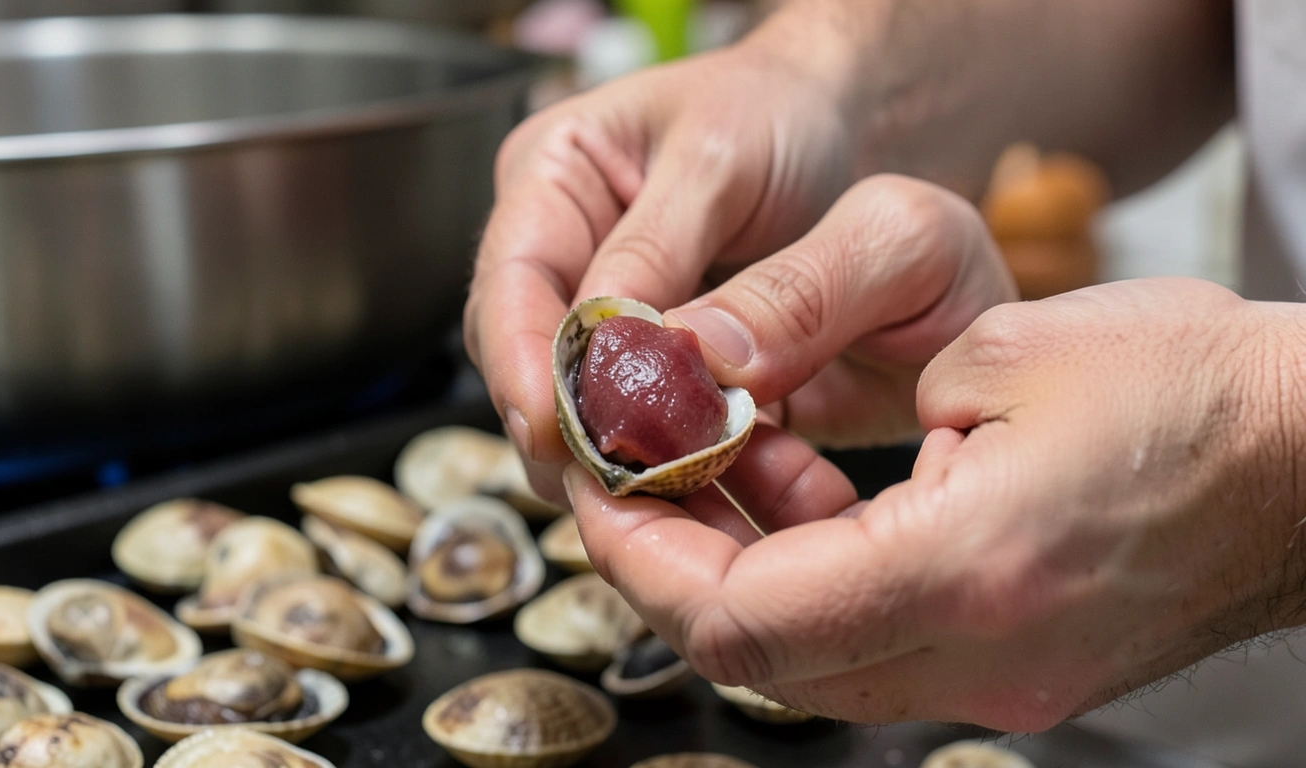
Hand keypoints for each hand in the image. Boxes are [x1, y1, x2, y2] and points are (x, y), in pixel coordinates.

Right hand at [465, 37, 859, 501]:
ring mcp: (601, 306)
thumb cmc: (772, 112)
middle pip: (526, 353)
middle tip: (603, 479)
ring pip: (576, 397)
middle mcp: (560, 248)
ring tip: (650, 494)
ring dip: (609, 449)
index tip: (551, 426)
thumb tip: (621, 340)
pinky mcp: (650, 356)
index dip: (522, 361)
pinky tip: (696, 483)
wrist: (835, 124)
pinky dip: (663, 452)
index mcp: (552, 178)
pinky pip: (639, 416)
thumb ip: (662, 243)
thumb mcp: (719, 156)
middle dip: (561, 421)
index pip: (510, 280)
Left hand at [570, 276, 1305, 731]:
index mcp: (963, 576)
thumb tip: (710, 401)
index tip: (598, 476)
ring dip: (727, 569)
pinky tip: (800, 498)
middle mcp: (971, 662)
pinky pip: (859, 649)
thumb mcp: (1000, 352)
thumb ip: (839, 389)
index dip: (638, 550)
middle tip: (629, 468)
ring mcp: (993, 684)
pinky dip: (800, 581)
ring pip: (796, 662)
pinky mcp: (1007, 674)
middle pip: (749, 655)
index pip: (734, 614)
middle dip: (662, 560)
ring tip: (713, 464)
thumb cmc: (1183, 385)